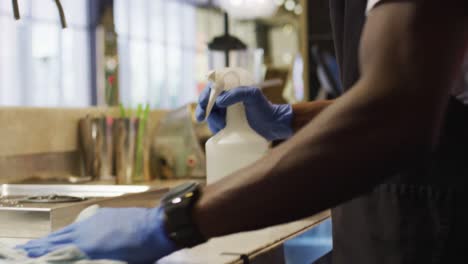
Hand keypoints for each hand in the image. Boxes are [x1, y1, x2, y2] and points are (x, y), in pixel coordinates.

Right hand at [17, 207, 176, 263]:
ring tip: (43, 241)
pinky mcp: (104, 215)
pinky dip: (71, 229)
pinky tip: (70, 231)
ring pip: (69, 229)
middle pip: (58, 239)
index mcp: (87, 246)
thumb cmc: (141, 251)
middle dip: (42, 244)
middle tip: (28, 248)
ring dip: (55, 236)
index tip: (28, 254)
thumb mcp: (116, 263)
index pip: (57, 251)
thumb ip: (93, 261)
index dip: (42, 252)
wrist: (157, 227)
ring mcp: (94, 221)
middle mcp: (86, 231)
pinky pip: (81, 223)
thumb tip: (82, 258)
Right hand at [195, 85, 292, 140]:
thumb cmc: (265, 108)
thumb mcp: (253, 95)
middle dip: (203, 110)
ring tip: (222, 125)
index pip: (212, 90)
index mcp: (232, 91)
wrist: (274, 126)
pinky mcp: (229, 127)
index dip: (204, 96)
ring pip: (211, 116)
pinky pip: (216, 126)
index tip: (203, 103)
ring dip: (212, 120)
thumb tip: (219, 101)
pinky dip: (215, 128)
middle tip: (201, 118)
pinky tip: (220, 130)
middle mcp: (228, 101)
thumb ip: (238, 93)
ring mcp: (228, 114)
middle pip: (208, 104)